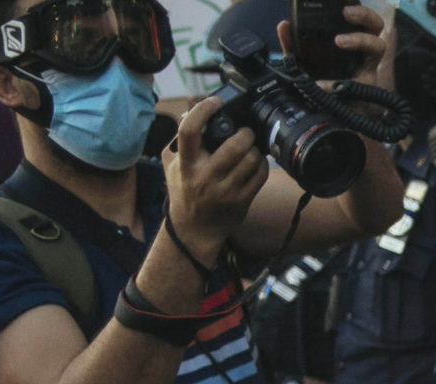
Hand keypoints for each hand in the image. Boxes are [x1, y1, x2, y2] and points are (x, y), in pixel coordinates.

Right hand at [162, 94, 268, 254]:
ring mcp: (225, 190)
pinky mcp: (241, 200)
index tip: (214, 102)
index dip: (203, 111)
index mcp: (185, 164)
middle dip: (245, 133)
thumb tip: (192, 107)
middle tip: (245, 131)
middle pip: (233, 146)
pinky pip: (260, 175)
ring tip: (251, 147)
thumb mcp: (173, 165)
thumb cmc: (184, 191)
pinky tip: (256, 162)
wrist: (194, 229)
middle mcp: (205, 176)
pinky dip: (262, 164)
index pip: (189, 131)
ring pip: (250, 160)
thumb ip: (180, 139)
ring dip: (255, 149)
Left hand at [277, 4, 388, 85]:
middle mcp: (364, 54)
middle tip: (346, 13)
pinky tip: (323, 84)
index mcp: (351, 43)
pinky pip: (361, 80)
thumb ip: (293, 46)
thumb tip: (284, 25)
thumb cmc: (319, 85)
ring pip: (378, 46)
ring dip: (360, 39)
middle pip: (376, 27)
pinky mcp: (367, 90)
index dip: (359, 10)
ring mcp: (368, 70)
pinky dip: (340, 82)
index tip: (343, 7)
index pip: (361, 21)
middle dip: (365, 16)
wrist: (324, 117)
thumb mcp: (303, 63)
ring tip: (339, 41)